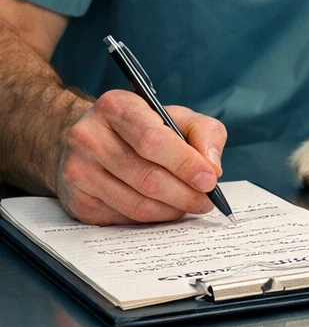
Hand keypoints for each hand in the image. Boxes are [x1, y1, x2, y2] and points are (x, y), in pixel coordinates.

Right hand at [55, 91, 227, 224]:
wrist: (92, 139)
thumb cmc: (141, 127)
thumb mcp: (175, 117)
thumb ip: (203, 133)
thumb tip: (212, 168)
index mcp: (115, 107)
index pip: (152, 140)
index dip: (185, 164)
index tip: (210, 179)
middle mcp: (89, 137)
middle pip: (147, 177)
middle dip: (185, 194)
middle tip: (206, 200)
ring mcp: (78, 170)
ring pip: (136, 204)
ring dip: (171, 210)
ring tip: (187, 204)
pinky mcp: (78, 200)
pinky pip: (124, 218)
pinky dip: (151, 218)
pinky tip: (162, 208)